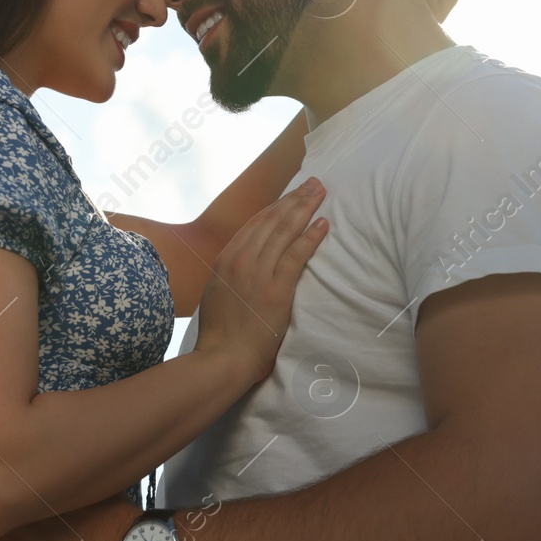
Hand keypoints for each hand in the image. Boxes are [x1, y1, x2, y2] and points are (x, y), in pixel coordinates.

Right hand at [193, 177, 327, 384]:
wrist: (222, 357)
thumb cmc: (221, 334)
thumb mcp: (217, 294)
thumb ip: (231, 275)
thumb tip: (244, 267)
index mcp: (226, 259)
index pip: (255, 223)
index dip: (276, 206)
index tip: (291, 194)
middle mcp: (240, 259)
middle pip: (272, 220)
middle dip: (295, 199)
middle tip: (313, 183)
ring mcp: (258, 272)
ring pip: (285, 230)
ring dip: (305, 208)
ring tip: (321, 193)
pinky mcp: (276, 288)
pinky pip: (297, 254)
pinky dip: (311, 237)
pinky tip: (323, 223)